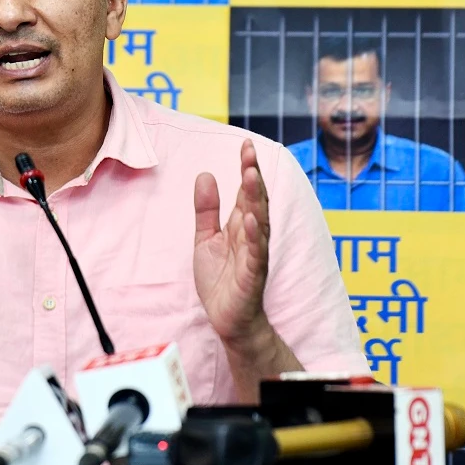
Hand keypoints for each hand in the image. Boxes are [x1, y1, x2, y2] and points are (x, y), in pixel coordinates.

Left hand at [193, 138, 271, 347]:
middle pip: (255, 200)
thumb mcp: (205, 238)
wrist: (227, 320)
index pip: (246, 191)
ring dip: (256, 198)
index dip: (246, 168)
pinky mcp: (252, 274)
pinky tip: (252, 218)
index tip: (245, 144)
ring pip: (259, 221)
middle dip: (253, 175)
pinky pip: (256, 252)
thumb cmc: (221, 280)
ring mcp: (254, 253)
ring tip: (251, 175)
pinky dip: (255, 235)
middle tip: (249, 151)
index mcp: (241, 225)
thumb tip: (206, 174)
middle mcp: (252, 235)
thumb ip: (206, 209)